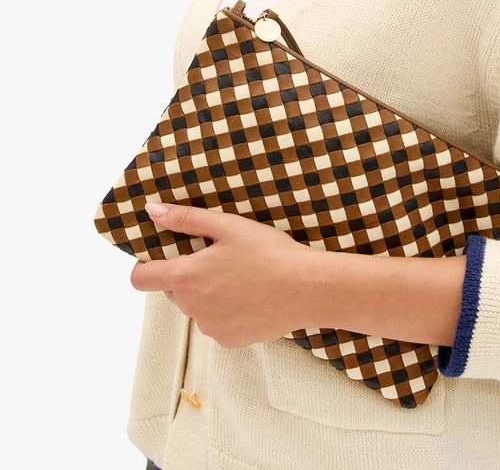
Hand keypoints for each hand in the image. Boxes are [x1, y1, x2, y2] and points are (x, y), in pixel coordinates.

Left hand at [130, 201, 313, 347]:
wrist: (306, 289)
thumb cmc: (268, 253)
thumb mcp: (228, 227)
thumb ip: (186, 219)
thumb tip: (152, 211)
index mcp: (186, 277)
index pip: (141, 279)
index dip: (146, 265)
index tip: (164, 255)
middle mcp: (191, 308)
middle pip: (174, 290)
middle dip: (188, 275)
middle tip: (219, 258)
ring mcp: (210, 328)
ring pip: (197, 307)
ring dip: (208, 294)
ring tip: (242, 277)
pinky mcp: (229, 340)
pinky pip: (217, 323)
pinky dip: (227, 311)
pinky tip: (252, 296)